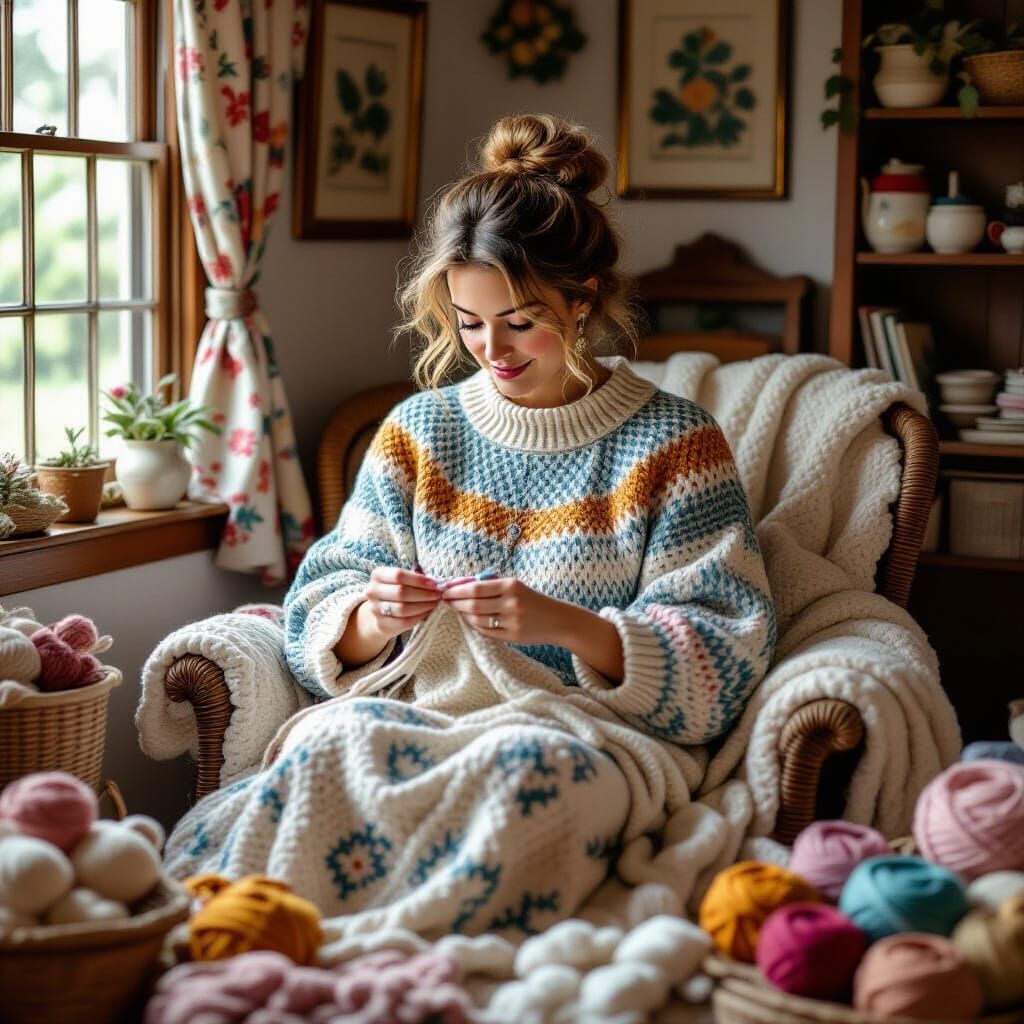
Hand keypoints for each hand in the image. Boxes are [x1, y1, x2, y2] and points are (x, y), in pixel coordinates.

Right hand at [361, 566, 441, 638]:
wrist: (381, 612)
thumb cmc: (396, 591)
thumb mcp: (402, 580)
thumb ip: (415, 577)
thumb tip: (434, 581)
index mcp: (378, 575)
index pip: (399, 575)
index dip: (418, 580)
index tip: (434, 584)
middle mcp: (373, 591)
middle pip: (401, 592)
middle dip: (424, 594)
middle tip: (438, 594)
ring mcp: (375, 609)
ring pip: (403, 608)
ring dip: (423, 606)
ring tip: (435, 603)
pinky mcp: (382, 624)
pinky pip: (404, 622)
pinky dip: (419, 617)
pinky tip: (427, 612)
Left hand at [440, 575, 564, 645]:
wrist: (558, 620)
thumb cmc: (532, 600)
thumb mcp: (515, 586)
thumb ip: (491, 584)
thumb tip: (459, 584)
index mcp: (511, 585)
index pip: (475, 588)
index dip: (456, 590)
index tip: (445, 590)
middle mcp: (511, 603)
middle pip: (473, 605)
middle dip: (455, 603)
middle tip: (446, 601)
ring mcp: (512, 621)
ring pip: (477, 619)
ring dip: (463, 615)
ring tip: (458, 610)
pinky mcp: (512, 636)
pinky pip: (486, 631)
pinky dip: (475, 625)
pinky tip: (471, 620)